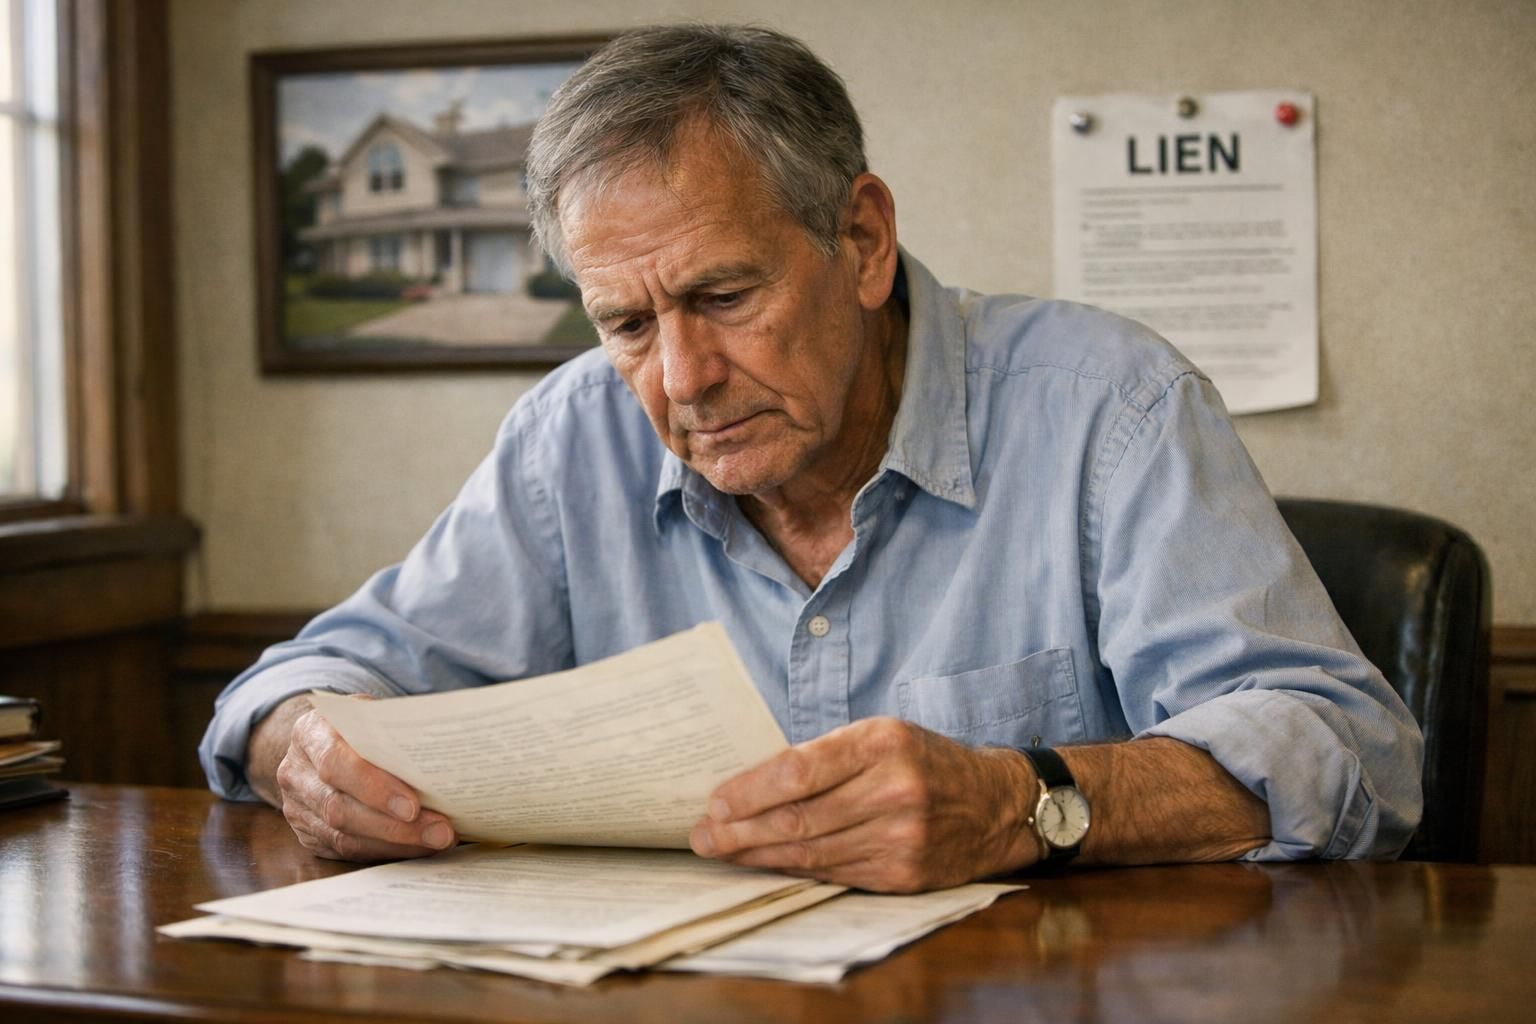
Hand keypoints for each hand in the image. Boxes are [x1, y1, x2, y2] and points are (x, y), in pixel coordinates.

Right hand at [267, 699, 457, 860]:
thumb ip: (397, 733)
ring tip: (437, 840)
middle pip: (339, 807)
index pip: (336, 761)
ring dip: (395, 843)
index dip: (374, 786)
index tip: (414, 805)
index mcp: (311, 732)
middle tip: (440, 831)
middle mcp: (296, 771)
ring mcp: (297, 806)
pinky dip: (385, 851)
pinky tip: (417, 847)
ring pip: (342, 835)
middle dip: (394, 825)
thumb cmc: (362, 725)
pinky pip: (345, 850)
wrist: (326, 739)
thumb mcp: (376, 715)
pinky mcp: (306, 832)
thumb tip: (447, 760)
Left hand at [687, 717, 1039, 891]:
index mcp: (882, 743)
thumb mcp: (880, 735)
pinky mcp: (903, 874)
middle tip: (703, 836)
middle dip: (739, 831)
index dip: (749, 790)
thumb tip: (751, 786)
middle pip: (797, 818)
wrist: (995, 803)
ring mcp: (900, 837)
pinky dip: (795, 869)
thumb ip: (824, 756)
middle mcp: (893, 790)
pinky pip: (834, 873)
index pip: (799, 770)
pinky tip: (767, 865)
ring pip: (810, 852)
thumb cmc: (923, 761)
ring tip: (723, 852)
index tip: (715, 802)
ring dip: (758, 855)